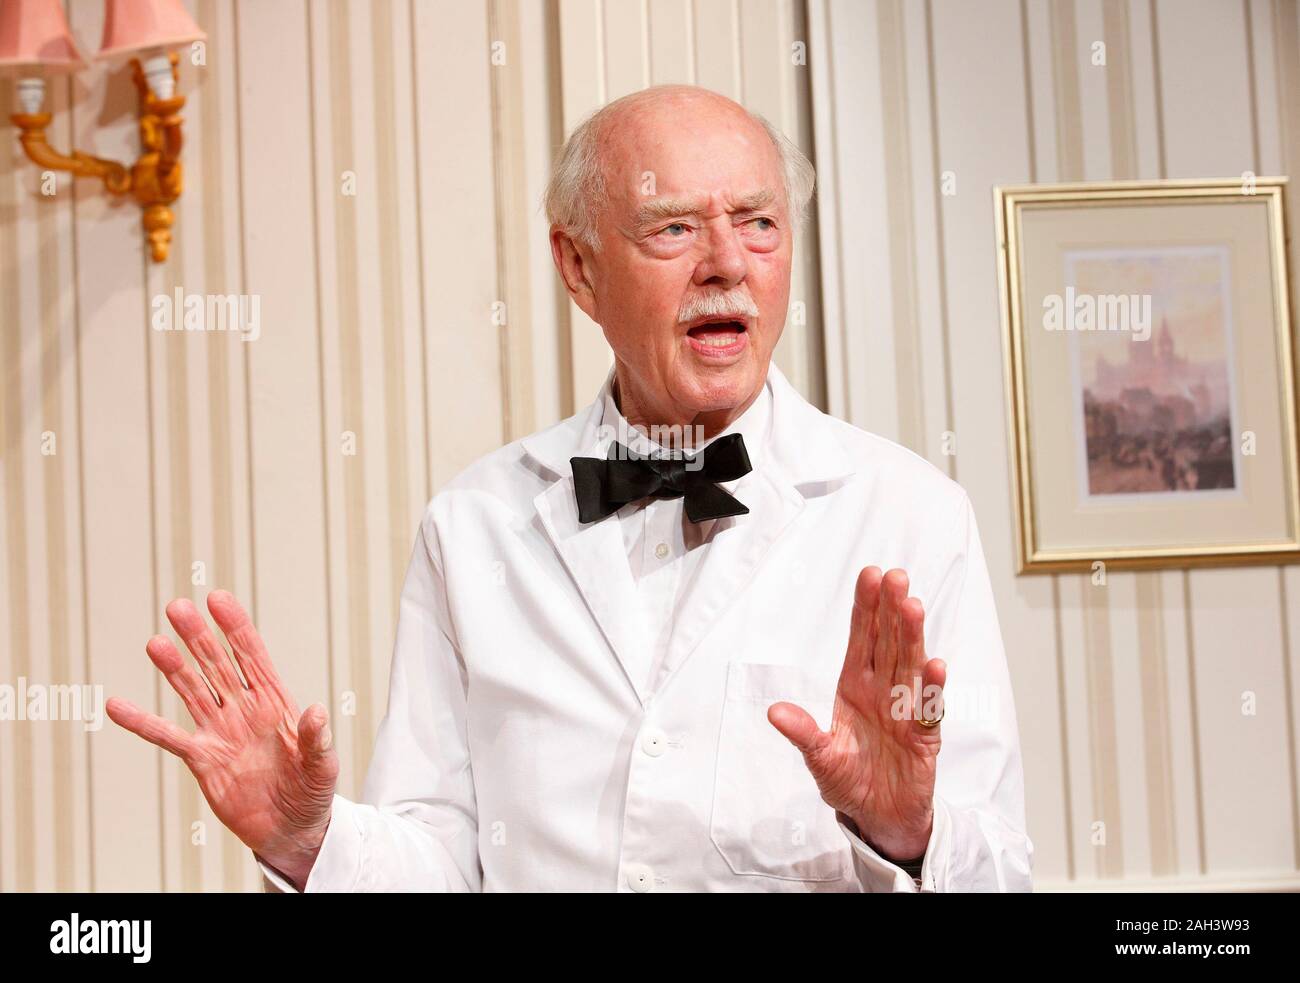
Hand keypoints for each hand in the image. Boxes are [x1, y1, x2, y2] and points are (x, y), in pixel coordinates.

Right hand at [106, 590, 337, 889]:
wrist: (291, 829)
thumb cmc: (312, 793)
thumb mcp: (323, 766)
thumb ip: (318, 739)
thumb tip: (316, 711)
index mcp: (276, 703)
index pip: (252, 656)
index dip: (236, 627)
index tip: (217, 599)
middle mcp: (244, 710)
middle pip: (217, 665)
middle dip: (199, 637)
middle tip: (178, 608)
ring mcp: (221, 731)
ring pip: (192, 691)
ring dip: (174, 668)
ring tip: (155, 643)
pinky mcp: (202, 759)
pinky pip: (168, 738)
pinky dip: (143, 723)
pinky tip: (119, 706)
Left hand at [768, 567, 944, 860]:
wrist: (879, 818)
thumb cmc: (850, 783)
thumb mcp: (820, 759)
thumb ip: (803, 734)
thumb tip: (774, 711)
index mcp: (855, 689)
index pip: (861, 640)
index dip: (866, 609)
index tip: (870, 575)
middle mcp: (882, 693)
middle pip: (888, 644)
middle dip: (891, 610)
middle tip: (895, 576)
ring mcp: (906, 712)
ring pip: (909, 666)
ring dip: (912, 637)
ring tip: (913, 606)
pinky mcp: (924, 738)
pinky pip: (929, 709)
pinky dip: (932, 689)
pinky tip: (934, 665)